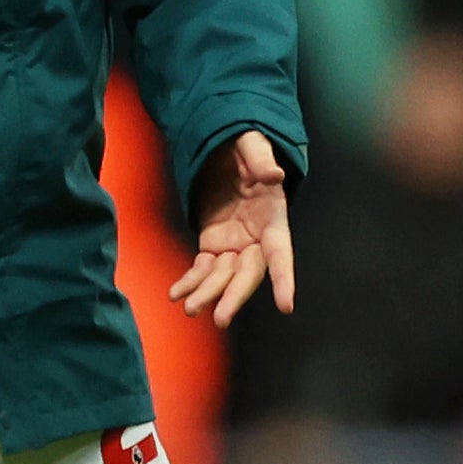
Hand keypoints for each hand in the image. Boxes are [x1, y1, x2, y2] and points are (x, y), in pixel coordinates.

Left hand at [173, 131, 294, 326]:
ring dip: (209, 294)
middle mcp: (256, 238)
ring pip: (223, 277)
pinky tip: (177, 294)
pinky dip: (191, 282)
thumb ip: (262, 160)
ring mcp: (234, 244)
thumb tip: (275, 176)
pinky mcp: (213, 245)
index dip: (284, 279)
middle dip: (234, 296)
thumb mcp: (252, 146)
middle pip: (249, 273)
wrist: (223, 150)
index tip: (286, 305)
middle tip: (220, 318)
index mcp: (273, 217)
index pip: (280, 252)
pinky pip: (203, 269)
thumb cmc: (244, 147)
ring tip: (191, 309)